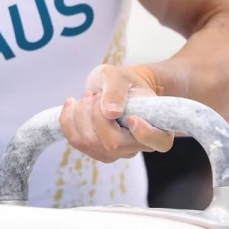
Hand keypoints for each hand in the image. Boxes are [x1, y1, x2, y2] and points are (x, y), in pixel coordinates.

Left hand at [58, 64, 174, 162]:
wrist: (114, 88)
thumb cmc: (124, 82)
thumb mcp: (120, 76)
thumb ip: (116, 90)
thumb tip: (111, 112)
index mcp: (158, 127)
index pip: (159, 142)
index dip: (145, 133)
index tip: (132, 117)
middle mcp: (139, 146)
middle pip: (113, 143)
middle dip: (96, 115)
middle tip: (96, 95)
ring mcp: (117, 152)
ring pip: (90, 143)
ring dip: (81, 115)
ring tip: (88, 97)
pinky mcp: (97, 151)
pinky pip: (77, 141)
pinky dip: (68, 120)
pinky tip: (72, 104)